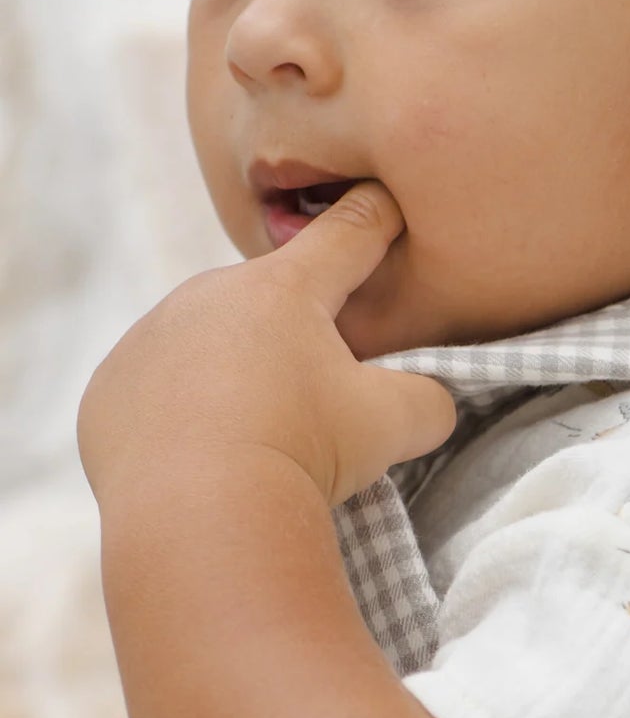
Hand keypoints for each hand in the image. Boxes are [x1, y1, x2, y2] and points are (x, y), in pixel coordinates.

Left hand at [76, 181, 456, 508]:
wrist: (197, 516)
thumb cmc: (304, 455)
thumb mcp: (396, 424)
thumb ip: (427, 397)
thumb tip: (430, 400)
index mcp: (283, 289)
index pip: (345, 235)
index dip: (374, 217)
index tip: (382, 201)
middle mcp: (208, 296)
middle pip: (269, 298)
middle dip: (297, 330)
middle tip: (319, 391)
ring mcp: (150, 339)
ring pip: (207, 341)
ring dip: (235, 370)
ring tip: (257, 430)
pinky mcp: (111, 389)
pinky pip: (156, 388)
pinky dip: (182, 411)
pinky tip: (203, 451)